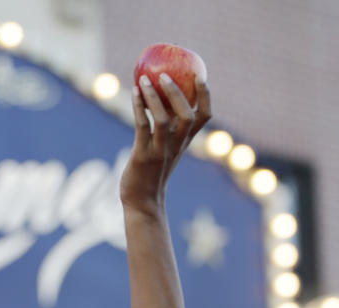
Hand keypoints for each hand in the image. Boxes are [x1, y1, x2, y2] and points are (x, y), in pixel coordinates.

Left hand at [119, 73, 210, 214]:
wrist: (143, 202)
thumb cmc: (151, 172)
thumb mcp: (165, 149)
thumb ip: (167, 130)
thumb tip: (160, 101)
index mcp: (185, 142)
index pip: (204, 116)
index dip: (205, 95)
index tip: (199, 75)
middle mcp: (176, 145)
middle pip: (188, 114)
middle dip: (179, 92)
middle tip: (165, 74)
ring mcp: (160, 150)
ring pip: (164, 119)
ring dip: (154, 97)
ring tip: (144, 79)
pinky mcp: (143, 155)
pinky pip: (142, 126)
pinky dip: (139, 107)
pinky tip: (133, 93)